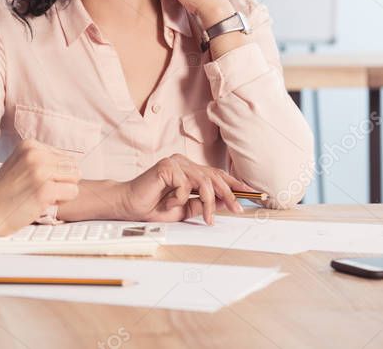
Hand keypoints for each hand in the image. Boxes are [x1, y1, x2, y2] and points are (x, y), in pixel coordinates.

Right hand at [0, 138, 80, 240]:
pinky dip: (61, 201)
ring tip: (41, 196)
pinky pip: (72, 192)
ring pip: (75, 179)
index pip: (64, 156)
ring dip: (63, 191)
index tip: (36, 181)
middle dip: (62, 181)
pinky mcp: (45, 189)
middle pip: (73, 166)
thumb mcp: (20, 164)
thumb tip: (74, 164)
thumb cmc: (3, 192)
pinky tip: (42, 203)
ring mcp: (41, 171)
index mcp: (30, 144)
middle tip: (41, 190)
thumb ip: (42, 159)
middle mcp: (36, 153)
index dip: (56, 173)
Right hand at [117, 154, 258, 224]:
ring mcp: (175, 163)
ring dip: (209, 203)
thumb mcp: (183, 209)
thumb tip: (223, 203)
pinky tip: (170, 204)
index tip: (253, 193)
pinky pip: (185, 184)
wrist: (128, 206)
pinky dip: (181, 198)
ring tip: (207, 218)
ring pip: (204, 181)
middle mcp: (184, 163)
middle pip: (215, 176)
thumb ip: (201, 204)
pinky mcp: (167, 166)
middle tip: (238, 210)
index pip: (217, 174)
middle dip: (229, 195)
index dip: (235, 184)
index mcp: (189, 171)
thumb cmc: (153, 207)